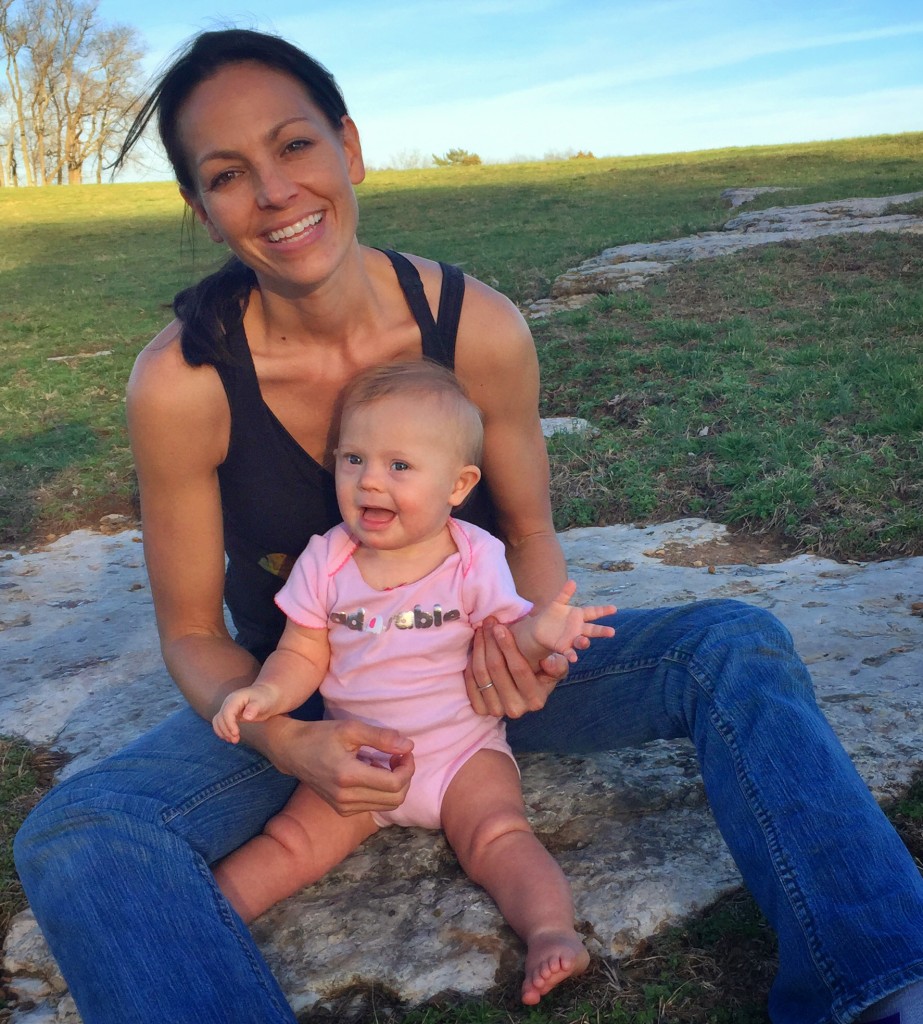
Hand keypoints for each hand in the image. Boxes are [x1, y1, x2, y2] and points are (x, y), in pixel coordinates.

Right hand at [213, 687, 277, 743]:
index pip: (227, 712)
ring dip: (223, 732)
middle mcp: (229, 703)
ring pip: (218, 721)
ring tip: (233, 740)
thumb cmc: (265, 698)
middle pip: (220, 718)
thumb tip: (247, 716)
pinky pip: (221, 723)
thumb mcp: (262, 703)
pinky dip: (223, 731)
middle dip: (226, 730)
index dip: (229, 724)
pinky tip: (230, 738)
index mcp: (235, 699)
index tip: (236, 733)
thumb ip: (254, 708)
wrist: (267, 696)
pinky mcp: (230, 715)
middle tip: (236, 740)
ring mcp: (228, 708)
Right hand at [261, 715, 414, 815]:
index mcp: (348, 776)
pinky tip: (373, 771)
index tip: (405, 751)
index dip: (408, 767)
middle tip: (399, 756)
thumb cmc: (320, 735)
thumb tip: (409, 746)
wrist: (291, 751)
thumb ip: (381, 738)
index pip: (394, 784)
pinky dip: (382, 791)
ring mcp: (343, 807)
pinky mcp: (342, 810)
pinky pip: (374, 805)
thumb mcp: (351, 729)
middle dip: (405, 777)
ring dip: (396, 785)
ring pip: (388, 805)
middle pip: (395, 799)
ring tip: (386, 762)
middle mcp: (346, 798)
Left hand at [465, 616, 570, 718]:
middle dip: (491, 642)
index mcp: (536, 699)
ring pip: (482, 674)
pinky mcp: (481, 710)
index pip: (519, 669)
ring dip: (479, 648)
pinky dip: (471, 663)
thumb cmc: (543, 669)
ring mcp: (497, 711)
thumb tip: (548, 662)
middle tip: (488, 623)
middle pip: (496, 669)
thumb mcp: (557, 665)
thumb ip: (557, 664)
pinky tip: (476, 647)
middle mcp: (516, 709)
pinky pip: (471, 683)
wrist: (526, 684)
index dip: (507, 646)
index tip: (500, 627)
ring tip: (481, 630)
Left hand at [534, 580, 616, 662]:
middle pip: (592, 629)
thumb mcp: (557, 602)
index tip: (614, 608)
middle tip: (612, 632)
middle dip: (602, 631)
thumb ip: (565, 593)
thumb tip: (572, 581)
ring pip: (582, 641)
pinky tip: (574, 658)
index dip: (603, 610)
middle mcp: (579, 628)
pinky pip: (569, 651)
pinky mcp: (563, 647)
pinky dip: (572, 655)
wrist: (539, 629)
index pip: (593, 612)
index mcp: (579, 615)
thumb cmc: (552, 614)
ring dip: (584, 642)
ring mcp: (572, 638)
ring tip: (585, 642)